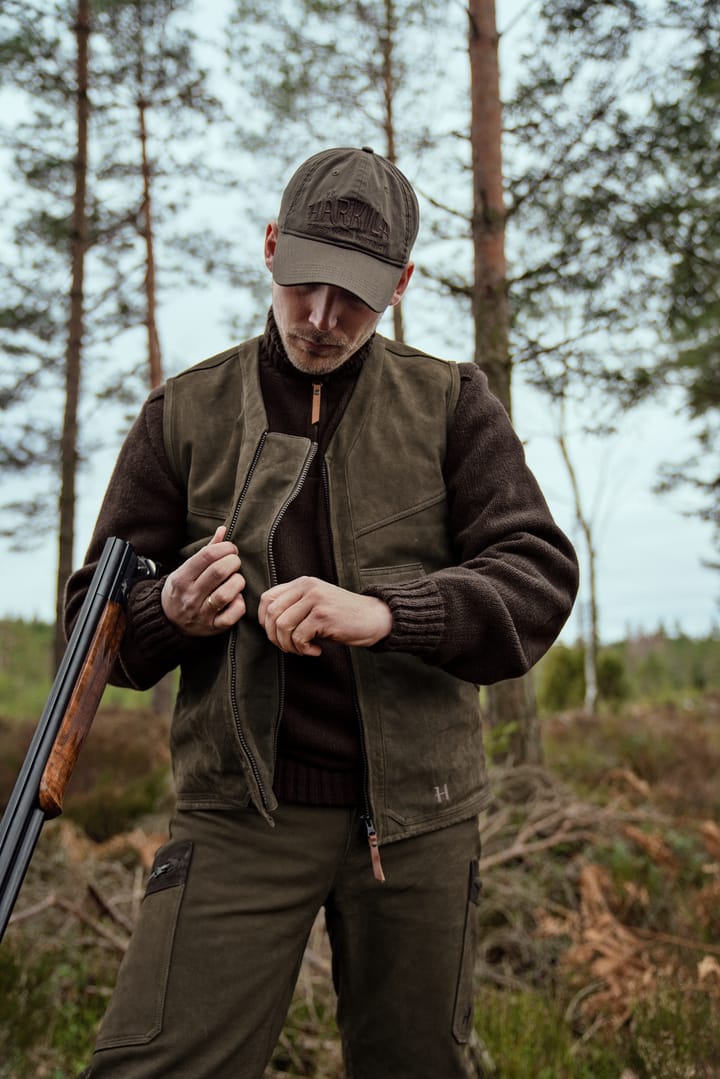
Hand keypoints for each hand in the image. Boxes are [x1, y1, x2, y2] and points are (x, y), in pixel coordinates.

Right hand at [161, 527, 245, 635]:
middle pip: (219, 571)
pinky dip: (239, 604)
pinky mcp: (212, 627)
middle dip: (233, 562)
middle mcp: (190, 596)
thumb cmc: (183, 589)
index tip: (230, 549)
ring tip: (237, 579)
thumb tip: (223, 529)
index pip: (207, 555)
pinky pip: (232, 616)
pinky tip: (237, 598)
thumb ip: (207, 550)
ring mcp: (201, 613)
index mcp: (181, 578)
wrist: (169, 622)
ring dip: (238, 582)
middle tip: (235, 562)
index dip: (224, 548)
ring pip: (226, 593)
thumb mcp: (186, 569)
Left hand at [258, 576, 391, 656]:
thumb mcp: (315, 604)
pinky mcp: (324, 615)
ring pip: (283, 626)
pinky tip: (316, 650)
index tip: (276, 634)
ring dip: (289, 645)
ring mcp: (316, 600)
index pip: (267, 598)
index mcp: (302, 583)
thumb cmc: (342, 616)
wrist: (374, 618)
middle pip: (272, 613)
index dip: (264, 620)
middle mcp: (307, 587)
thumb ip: (294, 606)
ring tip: (303, 650)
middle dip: (275, 637)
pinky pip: (299, 637)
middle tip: (290, 647)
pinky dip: (304, 649)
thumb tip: (266, 623)